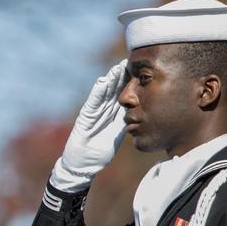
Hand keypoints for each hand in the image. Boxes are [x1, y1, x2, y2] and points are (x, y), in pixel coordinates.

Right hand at [50, 60, 128, 190]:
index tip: (141, 70)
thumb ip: (126, 124)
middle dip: (121, 76)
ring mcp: (93, 113)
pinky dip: (97, 92)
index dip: (130, 83)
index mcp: (112, 114)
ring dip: (110, 79)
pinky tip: (102, 82)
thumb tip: (143, 115)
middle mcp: (103, 110)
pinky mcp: (85, 118)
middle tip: (130, 61)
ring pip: (103, 93)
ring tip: (117, 67)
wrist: (83, 164)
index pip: (123, 95)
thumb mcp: (118, 135)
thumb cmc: (99, 152)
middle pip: (113, 90)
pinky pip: (92, 103)